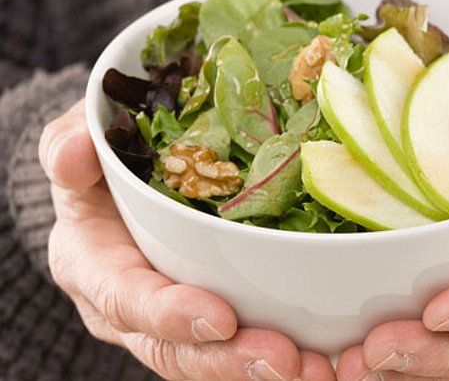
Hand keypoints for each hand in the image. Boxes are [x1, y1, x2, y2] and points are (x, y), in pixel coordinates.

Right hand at [40, 100, 335, 380]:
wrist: (128, 171)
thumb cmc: (107, 153)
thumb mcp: (82, 138)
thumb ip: (70, 145)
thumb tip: (73, 157)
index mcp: (93, 264)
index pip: (125, 299)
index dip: (168, 314)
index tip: (219, 318)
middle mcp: (131, 305)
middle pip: (175, 350)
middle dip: (229, 360)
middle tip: (287, 360)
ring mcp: (173, 319)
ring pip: (214, 360)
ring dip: (264, 369)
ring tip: (318, 369)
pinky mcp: (214, 318)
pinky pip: (244, 345)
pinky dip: (287, 355)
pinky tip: (329, 358)